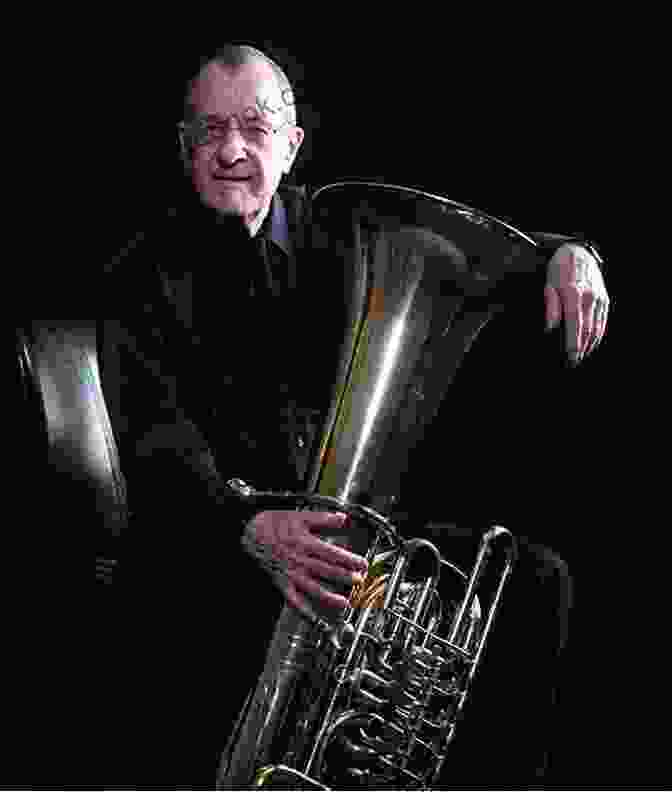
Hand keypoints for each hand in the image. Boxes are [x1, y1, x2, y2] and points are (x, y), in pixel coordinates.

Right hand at [242, 510, 367, 623]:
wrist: (249, 532)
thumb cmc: (274, 524)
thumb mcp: (300, 516)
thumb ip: (323, 519)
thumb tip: (343, 518)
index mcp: (306, 543)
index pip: (334, 554)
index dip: (350, 560)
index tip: (363, 564)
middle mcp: (300, 560)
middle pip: (327, 572)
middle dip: (346, 578)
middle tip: (361, 582)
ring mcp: (291, 574)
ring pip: (313, 588)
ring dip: (330, 596)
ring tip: (345, 602)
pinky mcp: (282, 583)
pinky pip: (294, 600)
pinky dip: (304, 611)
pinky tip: (315, 618)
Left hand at [544, 243, 608, 363]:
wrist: (578, 252)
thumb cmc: (559, 269)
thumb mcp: (549, 285)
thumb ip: (550, 307)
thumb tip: (549, 329)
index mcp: (573, 294)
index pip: (574, 325)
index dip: (572, 344)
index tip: (569, 357)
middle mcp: (589, 297)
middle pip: (586, 331)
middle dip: (579, 349)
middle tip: (572, 363)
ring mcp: (599, 298)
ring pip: (596, 328)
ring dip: (589, 345)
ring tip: (581, 357)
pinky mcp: (605, 299)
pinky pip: (602, 322)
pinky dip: (597, 335)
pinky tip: (591, 344)